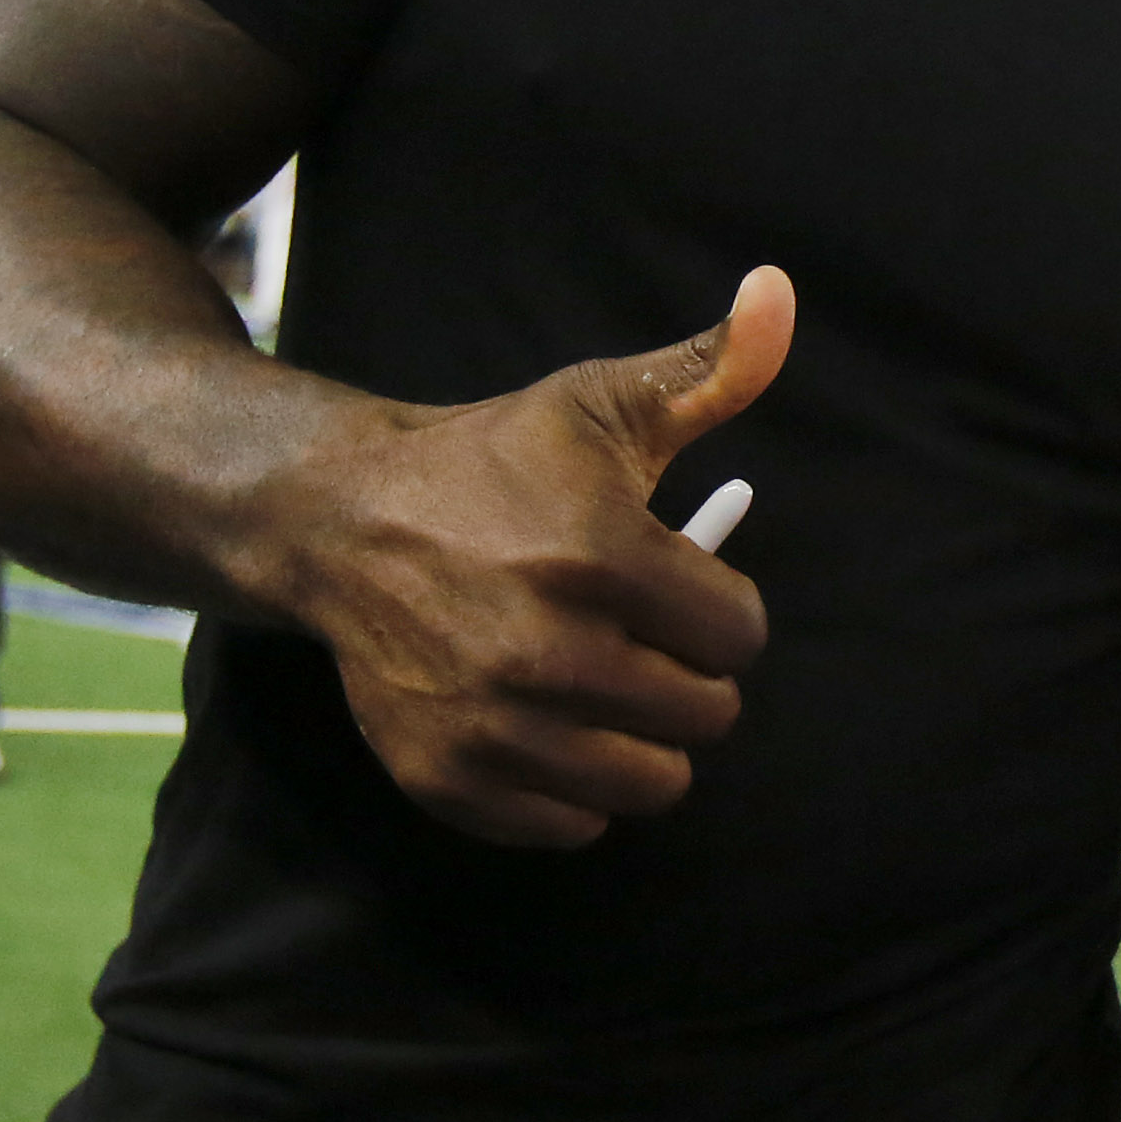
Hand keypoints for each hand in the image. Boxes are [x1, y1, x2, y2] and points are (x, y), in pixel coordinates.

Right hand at [264, 268, 790, 849]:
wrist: (340, 519)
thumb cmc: (489, 462)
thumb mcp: (599, 404)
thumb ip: (710, 368)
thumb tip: (780, 293)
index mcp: (599, 554)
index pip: (738, 636)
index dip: (721, 613)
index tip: (679, 592)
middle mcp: (547, 649)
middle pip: (704, 717)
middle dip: (688, 678)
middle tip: (640, 642)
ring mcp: (493, 723)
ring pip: (649, 785)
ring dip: (643, 743)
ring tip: (607, 691)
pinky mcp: (449, 777)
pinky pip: (571, 828)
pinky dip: (574, 792)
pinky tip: (549, 729)